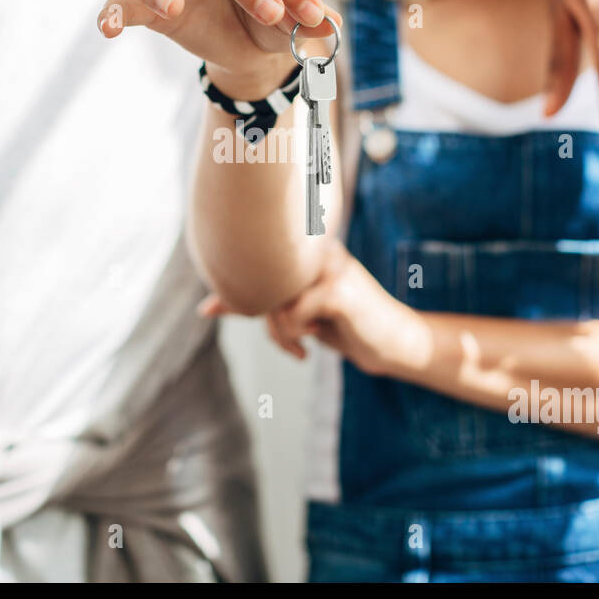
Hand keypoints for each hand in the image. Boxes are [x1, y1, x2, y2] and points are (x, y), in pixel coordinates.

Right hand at [97, 0, 341, 98]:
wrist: (251, 45)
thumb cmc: (278, 16)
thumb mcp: (300, 20)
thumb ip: (311, 19)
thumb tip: (330, 27)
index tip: (314, 15)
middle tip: (273, 15)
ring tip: (172, 7)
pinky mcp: (151, 3)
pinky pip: (124, 0)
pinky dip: (113, 12)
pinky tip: (107, 29)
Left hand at [199, 240, 429, 376]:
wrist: (394, 342)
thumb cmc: (344, 324)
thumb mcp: (297, 311)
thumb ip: (258, 302)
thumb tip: (205, 306)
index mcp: (308, 247)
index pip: (256, 264)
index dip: (231, 291)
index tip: (207, 309)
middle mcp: (318, 250)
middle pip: (262, 282)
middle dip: (259, 318)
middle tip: (283, 343)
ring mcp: (329, 268)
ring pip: (274, 301)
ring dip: (279, 335)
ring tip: (296, 349)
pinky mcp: (337, 292)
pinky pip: (291, 316)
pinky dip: (292, 337)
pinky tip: (307, 350)